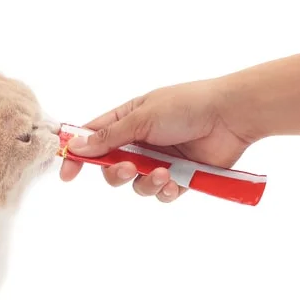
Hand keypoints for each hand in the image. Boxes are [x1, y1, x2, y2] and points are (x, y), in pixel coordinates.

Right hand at [60, 77, 254, 202]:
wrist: (231, 116)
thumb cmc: (187, 106)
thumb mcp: (142, 116)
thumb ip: (109, 136)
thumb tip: (77, 146)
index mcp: (127, 120)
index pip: (93, 139)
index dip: (79, 155)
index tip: (68, 172)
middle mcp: (140, 142)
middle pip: (111, 168)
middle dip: (117, 173)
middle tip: (130, 168)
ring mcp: (159, 161)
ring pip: (135, 185)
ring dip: (146, 183)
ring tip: (164, 173)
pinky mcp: (179, 178)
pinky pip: (160, 194)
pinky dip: (165, 190)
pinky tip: (176, 181)